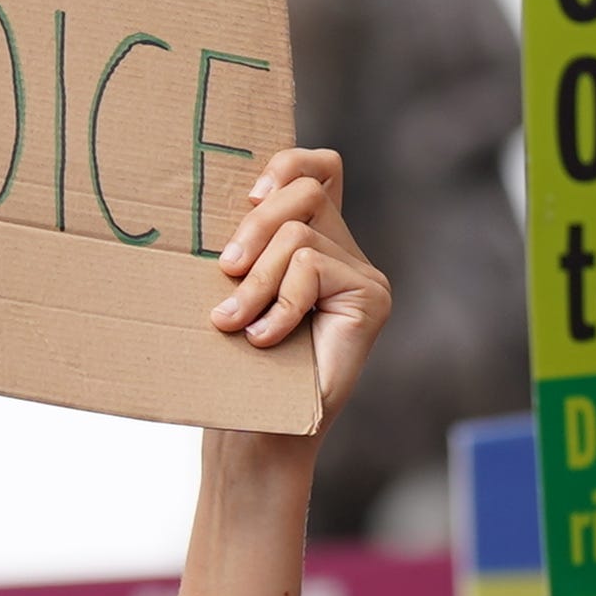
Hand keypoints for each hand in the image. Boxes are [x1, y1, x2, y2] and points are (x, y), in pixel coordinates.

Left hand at [216, 146, 387, 413]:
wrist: (258, 432)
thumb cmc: (235, 365)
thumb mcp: (230, 290)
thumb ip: (242, 246)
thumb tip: (223, 200)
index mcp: (313, 242)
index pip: (318, 169)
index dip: (287, 163)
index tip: (250, 197)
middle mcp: (345, 252)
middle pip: (304, 191)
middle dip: (253, 227)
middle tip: (224, 272)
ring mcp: (364, 275)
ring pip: (299, 235)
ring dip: (255, 281)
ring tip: (233, 323)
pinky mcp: (372, 297)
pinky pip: (312, 267)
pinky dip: (279, 303)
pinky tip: (265, 339)